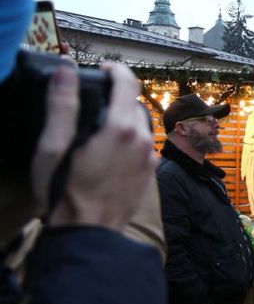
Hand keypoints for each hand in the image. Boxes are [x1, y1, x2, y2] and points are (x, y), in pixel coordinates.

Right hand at [32, 61, 155, 230]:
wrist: (89, 233)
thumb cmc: (66, 192)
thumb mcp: (54, 146)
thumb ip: (63, 105)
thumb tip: (66, 71)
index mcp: (121, 128)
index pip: (128, 82)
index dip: (114, 70)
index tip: (102, 70)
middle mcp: (142, 140)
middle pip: (134, 104)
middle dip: (116, 96)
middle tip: (93, 101)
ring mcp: (149, 158)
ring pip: (140, 126)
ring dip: (123, 119)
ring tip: (98, 128)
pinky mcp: (149, 174)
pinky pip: (143, 146)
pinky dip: (129, 140)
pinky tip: (108, 151)